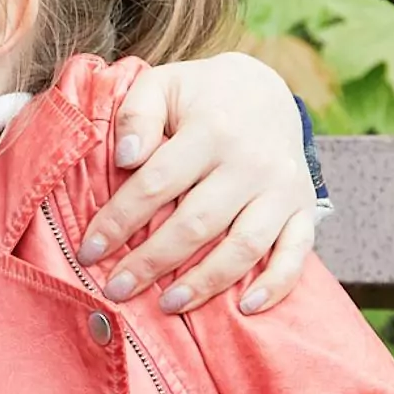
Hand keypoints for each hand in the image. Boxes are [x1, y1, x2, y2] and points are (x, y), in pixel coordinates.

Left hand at [76, 52, 317, 314]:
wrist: (265, 88)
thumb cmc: (198, 94)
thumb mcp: (161, 85)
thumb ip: (136, 114)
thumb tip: (126, 158)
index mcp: (211, 129)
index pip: (157, 183)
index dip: (120, 220)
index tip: (89, 250)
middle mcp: (251, 161)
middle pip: (196, 223)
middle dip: (151, 261)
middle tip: (116, 289)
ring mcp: (282, 188)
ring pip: (244, 246)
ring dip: (205, 282)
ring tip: (166, 304)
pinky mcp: (304, 208)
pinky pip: (297, 254)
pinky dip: (276, 286)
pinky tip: (245, 309)